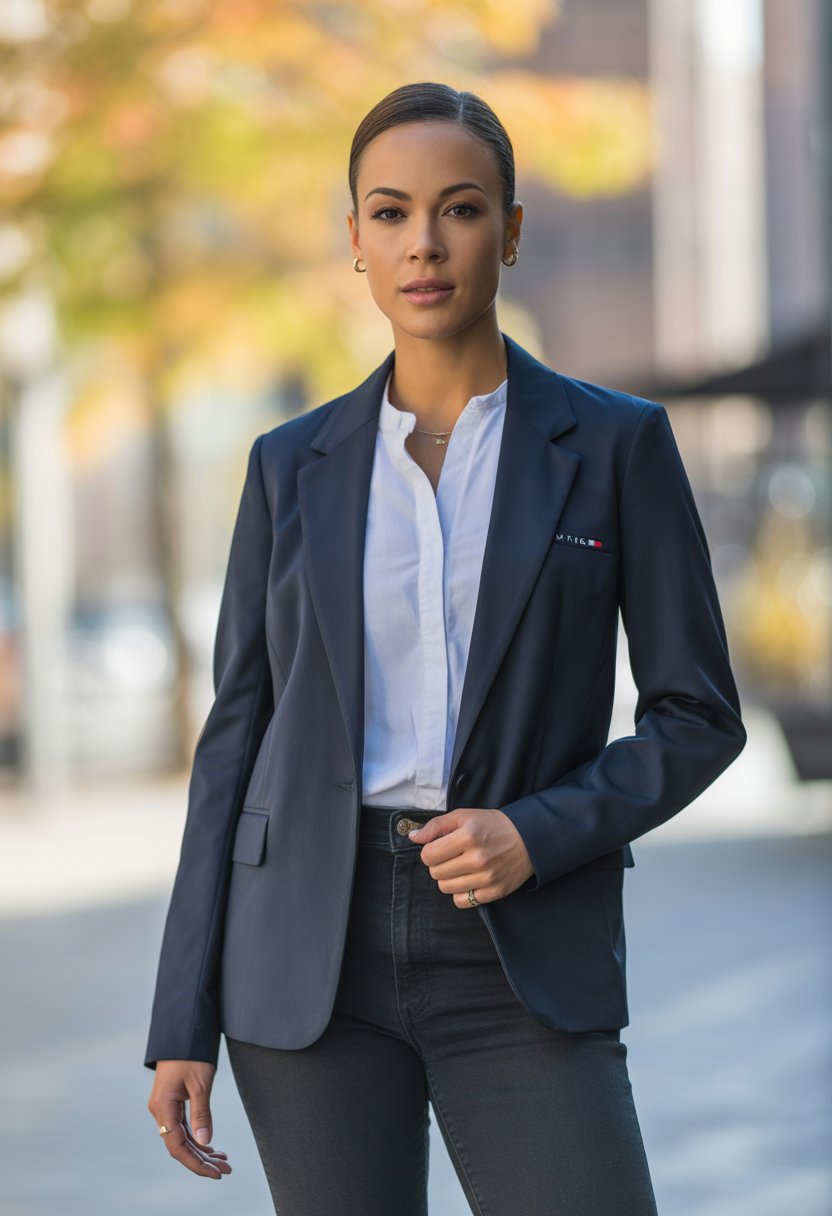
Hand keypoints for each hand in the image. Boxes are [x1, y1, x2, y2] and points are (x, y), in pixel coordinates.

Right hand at [148, 1060, 231, 1178]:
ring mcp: (164, 1106)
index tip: (216, 1174)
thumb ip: (201, 1114)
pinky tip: (211, 1147)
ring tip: (223, 1161)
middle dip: (202, 1161)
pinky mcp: (170, 1101)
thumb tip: (205, 1143)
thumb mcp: (200, 1083)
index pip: (178, 1147)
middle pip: (179, 1146)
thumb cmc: (191, 1053)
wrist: (182, 1030)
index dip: (196, 1164)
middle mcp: (160, 1110)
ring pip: (181, 1138)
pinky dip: (196, 1138)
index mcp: (163, 1108)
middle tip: (226, 1170)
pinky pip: (182, 1127)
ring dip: (201, 1151)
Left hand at [408, 807, 534, 906]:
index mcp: (468, 836)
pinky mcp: (495, 891)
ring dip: (448, 878)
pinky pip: (463, 901)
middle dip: (439, 864)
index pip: (428, 855)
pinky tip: (469, 879)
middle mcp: (477, 859)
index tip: (440, 847)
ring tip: (461, 867)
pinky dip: (462, 892)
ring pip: (446, 888)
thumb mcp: (464, 816)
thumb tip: (413, 837)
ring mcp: (487, 877)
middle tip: (452, 856)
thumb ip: (436, 826)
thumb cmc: (493, 825)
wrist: (529, 837)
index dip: (430, 851)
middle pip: (435, 873)